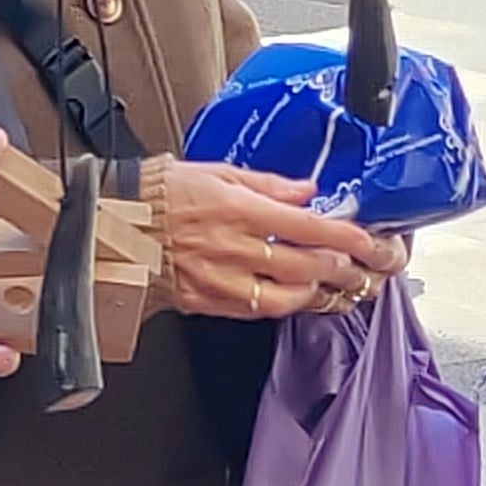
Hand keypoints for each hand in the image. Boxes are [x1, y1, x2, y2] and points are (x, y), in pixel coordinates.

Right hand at [159, 161, 407, 320]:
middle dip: (345, 271)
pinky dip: (284, 306)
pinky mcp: (208, 303)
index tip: (372, 243)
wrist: (113, 228)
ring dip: (319, 294)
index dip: (348, 238)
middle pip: (307, 268)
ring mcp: (222, 281)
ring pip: (287, 298)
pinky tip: (299, 299)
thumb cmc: (161, 196)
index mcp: (239, 210)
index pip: (309, 227)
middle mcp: (235, 249)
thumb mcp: (216, 173)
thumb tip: (306, 191)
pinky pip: (257, 312)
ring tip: (339, 287)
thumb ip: (268, 184)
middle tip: (367, 269)